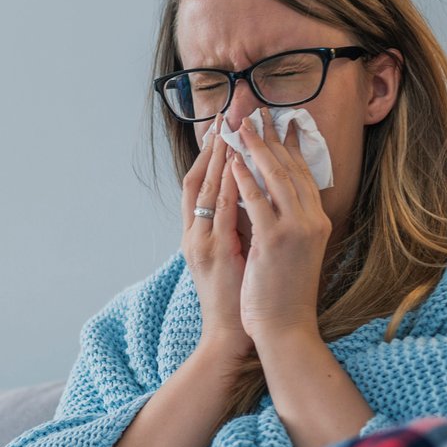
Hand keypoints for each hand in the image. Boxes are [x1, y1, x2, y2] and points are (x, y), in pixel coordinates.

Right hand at [180, 122, 255, 362]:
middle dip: (215, 143)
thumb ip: (237, 225)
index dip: (212, 151)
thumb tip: (251, 195)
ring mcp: (202, 243)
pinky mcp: (215, 254)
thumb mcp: (236, 255)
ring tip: (230, 126)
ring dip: (219, 156)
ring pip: (208, 190)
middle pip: (201, 178)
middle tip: (227, 111)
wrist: (233, 335)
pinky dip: (228, 188)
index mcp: (200, 233)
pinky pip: (221, 213)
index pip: (203, 182)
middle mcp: (195, 234)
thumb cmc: (239, 298)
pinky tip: (236, 166)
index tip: (224, 122)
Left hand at [226, 114, 333, 343]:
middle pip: (291, 167)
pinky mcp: (276, 241)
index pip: (303, 174)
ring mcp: (296, 229)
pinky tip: (234, 160)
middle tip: (258, 111)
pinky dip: (245, 178)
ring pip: (276, 177)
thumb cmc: (284, 295)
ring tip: (242, 126)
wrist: (285, 327)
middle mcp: (311, 220)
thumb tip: (276, 200)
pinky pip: (257, 201)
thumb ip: (289, 223)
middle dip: (272, 137)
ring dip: (257, 148)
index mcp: (316, 222)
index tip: (281, 122)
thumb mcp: (293, 252)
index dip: (291, 146)